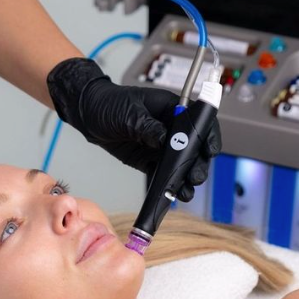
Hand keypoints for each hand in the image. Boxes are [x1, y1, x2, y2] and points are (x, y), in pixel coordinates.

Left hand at [47, 58, 221, 201]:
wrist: (88, 115)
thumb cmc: (109, 103)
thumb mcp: (128, 112)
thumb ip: (147, 126)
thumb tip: (163, 139)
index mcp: (171, 108)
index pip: (198, 121)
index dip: (208, 136)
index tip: (210, 151)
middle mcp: (171, 128)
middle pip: (194, 147)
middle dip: (197, 164)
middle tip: (195, 178)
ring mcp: (162, 146)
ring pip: (181, 164)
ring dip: (185, 179)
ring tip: (185, 192)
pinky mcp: (150, 160)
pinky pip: (164, 173)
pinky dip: (168, 185)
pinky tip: (171, 195)